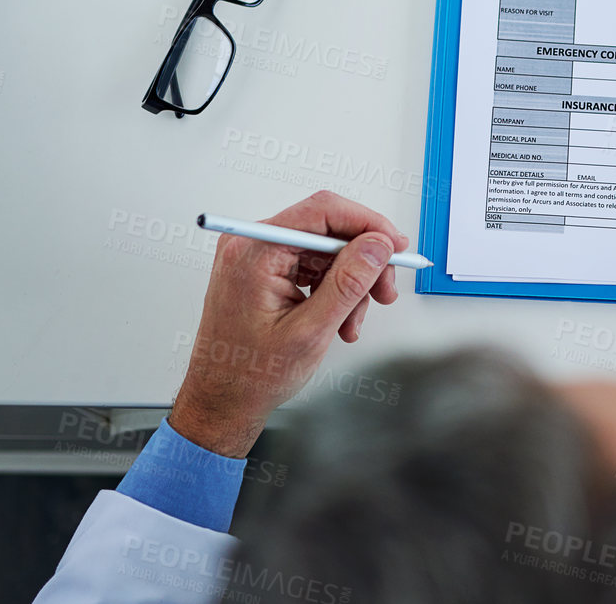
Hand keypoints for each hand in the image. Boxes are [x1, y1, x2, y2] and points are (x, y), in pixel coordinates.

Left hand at [168, 191, 407, 456]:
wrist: (221, 403)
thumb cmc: (249, 376)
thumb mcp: (310, 331)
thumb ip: (347, 283)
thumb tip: (377, 245)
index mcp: (255, 251)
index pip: (323, 211)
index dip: (367, 224)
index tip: (394, 244)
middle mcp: (252, 245)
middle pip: (328, 230)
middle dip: (363, 261)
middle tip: (385, 289)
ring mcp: (257, 256)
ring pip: (326, 251)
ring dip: (350, 283)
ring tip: (353, 321)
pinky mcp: (264, 270)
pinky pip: (313, 265)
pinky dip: (333, 290)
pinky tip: (339, 319)